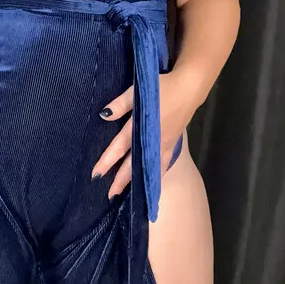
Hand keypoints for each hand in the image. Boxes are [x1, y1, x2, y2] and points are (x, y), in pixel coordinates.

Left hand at [92, 70, 196, 199]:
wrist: (189, 89)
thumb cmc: (162, 88)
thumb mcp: (138, 91)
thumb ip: (121, 105)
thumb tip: (103, 116)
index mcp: (141, 126)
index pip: (120, 147)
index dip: (107, 161)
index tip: (96, 175)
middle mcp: (153, 140)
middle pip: (134, 163)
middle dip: (121, 180)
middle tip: (110, 195)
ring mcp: (165, 144)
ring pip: (149, 167)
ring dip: (137, 180)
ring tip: (127, 194)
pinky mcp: (173, 143)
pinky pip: (163, 164)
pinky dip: (156, 175)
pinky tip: (151, 182)